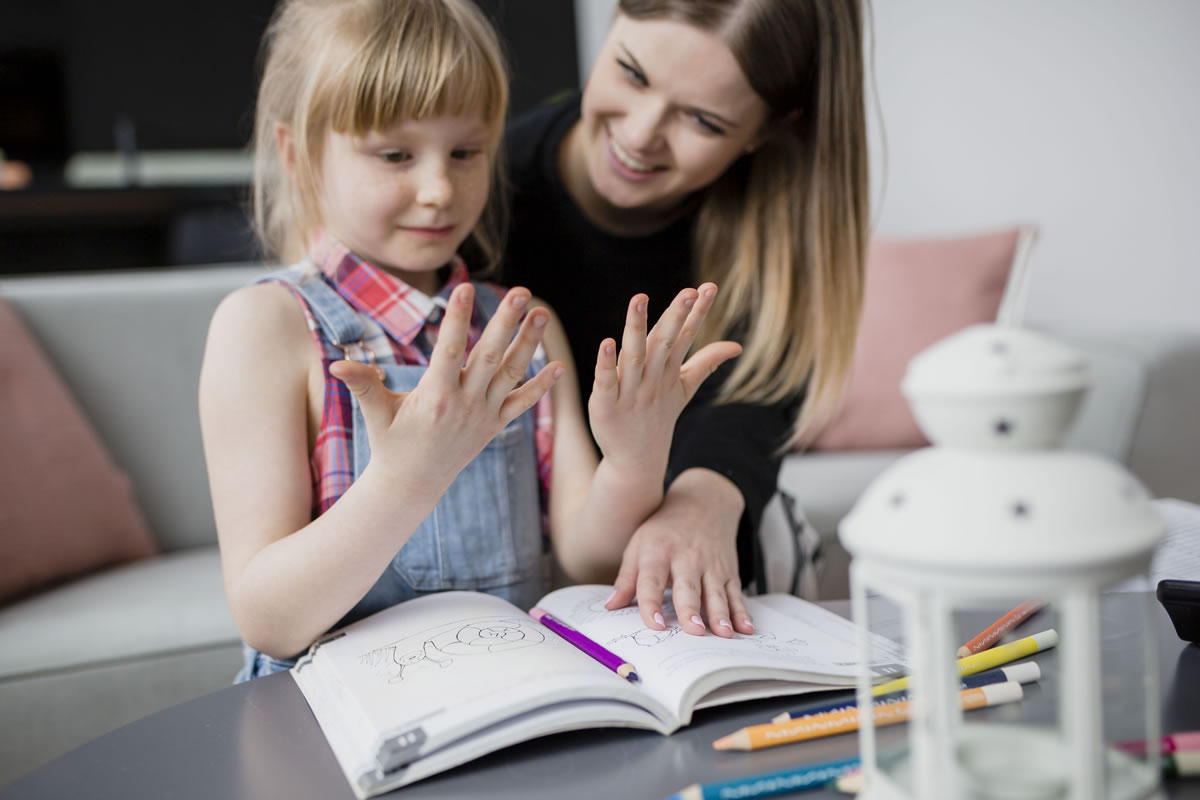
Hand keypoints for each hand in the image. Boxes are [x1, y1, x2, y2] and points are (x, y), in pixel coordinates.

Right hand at [330, 284, 561, 488]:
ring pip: (511, 374)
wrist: (413, 485)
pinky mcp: (494, 426)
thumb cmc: (390, 444)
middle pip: (489, 357)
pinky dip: (541, 386)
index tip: (466, 288)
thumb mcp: (375, 414)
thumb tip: (336, 362)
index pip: (449, 350)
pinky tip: (560, 365)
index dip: (458, 319)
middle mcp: (465, 404)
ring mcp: (483, 416)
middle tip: (522, 293)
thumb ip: (362, 384)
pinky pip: (522, 404)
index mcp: (435, 397)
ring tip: (542, 314)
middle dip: (507, 323)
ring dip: (529, 344)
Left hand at [587, 284, 740, 480]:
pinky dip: (606, 363)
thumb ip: (706, 363)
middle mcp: (652, 379)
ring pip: (634, 356)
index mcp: (669, 372)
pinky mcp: (606, 404)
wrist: (636, 460)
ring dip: (636, 327)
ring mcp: (630, 392)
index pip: (685, 337)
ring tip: (639, 299)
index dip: (698, 313)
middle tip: (689, 291)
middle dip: (677, 317)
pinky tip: (606, 342)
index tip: (709, 287)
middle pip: (665, 343)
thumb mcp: (684, 389)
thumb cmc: (658, 417)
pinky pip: (606, 381)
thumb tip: (736, 346)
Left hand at [604, 468, 751, 637]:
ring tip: (723, 633)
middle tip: (694, 630)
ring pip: (716, 593)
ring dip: (721, 614)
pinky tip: (745, 628)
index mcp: (658, 552)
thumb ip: (627, 579)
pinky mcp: (729, 571)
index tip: (655, 623)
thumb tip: (610, 607)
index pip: (652, 580)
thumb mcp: (638, 545)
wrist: (701, 504)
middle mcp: (686, 558)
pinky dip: (742, 612)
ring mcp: (711, 565)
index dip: (651, 602)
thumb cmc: (663, 530)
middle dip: (691, 609)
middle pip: (688, 587)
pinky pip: (736, 594)